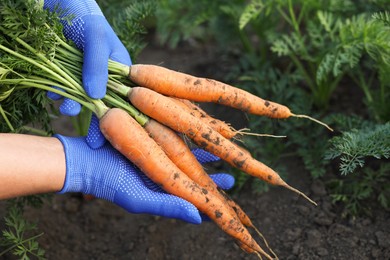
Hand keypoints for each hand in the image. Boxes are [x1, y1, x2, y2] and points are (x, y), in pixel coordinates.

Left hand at [44, 0, 130, 147]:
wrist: (56, 4)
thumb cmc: (83, 16)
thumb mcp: (95, 37)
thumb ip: (97, 66)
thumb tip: (95, 97)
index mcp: (122, 70)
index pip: (126, 101)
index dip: (119, 121)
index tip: (109, 141)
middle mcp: (106, 77)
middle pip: (104, 106)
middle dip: (95, 120)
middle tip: (91, 139)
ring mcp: (86, 77)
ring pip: (82, 101)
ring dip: (72, 105)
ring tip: (64, 104)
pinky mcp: (69, 76)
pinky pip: (65, 92)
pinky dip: (59, 96)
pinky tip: (55, 92)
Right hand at [55, 135, 234, 223]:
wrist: (85, 157)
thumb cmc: (110, 181)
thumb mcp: (139, 198)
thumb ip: (169, 206)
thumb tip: (199, 216)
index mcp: (164, 192)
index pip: (194, 202)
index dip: (214, 206)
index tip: (232, 210)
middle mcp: (164, 175)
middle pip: (195, 180)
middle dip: (213, 182)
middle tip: (231, 181)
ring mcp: (159, 157)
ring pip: (189, 159)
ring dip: (206, 157)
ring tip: (223, 155)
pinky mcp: (153, 139)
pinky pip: (178, 139)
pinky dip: (192, 138)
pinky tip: (204, 135)